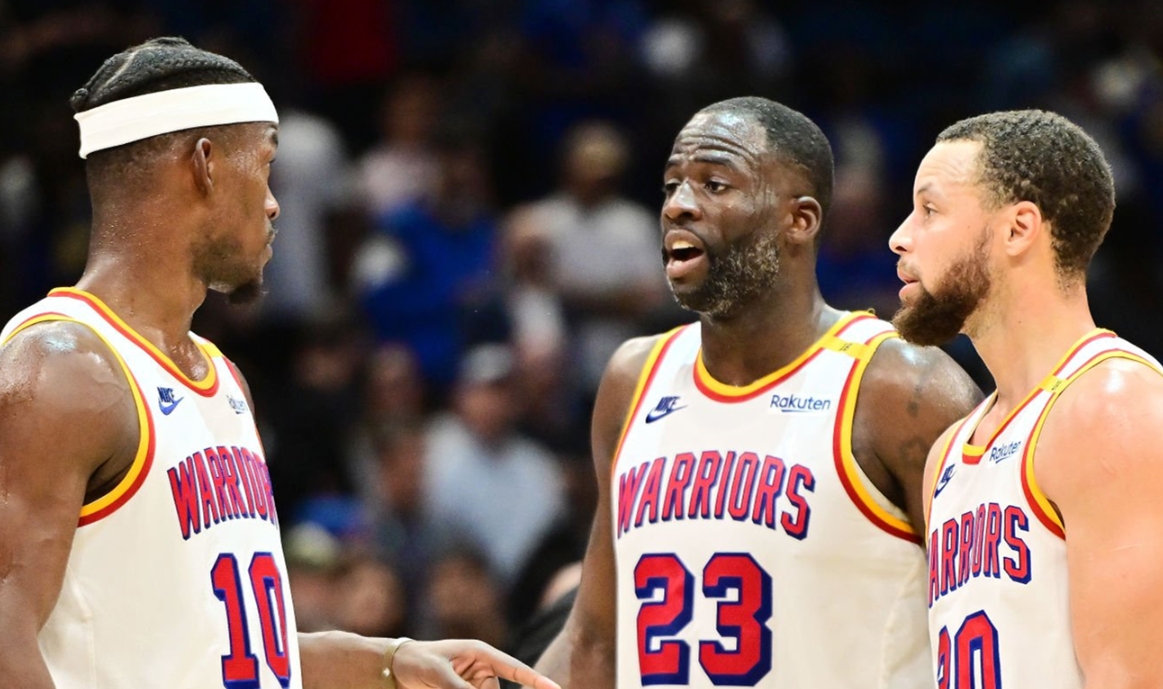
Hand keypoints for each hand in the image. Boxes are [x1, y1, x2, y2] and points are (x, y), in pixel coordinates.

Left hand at [391, 639, 561, 688]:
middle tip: (456, 688)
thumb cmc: (418, 660)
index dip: (535, 680)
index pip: (515, 668)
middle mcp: (481, 667)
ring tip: (443, 685)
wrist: (395, 667)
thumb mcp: (438, 674)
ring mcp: (474, 682)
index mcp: (481, 653)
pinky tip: (443, 688)